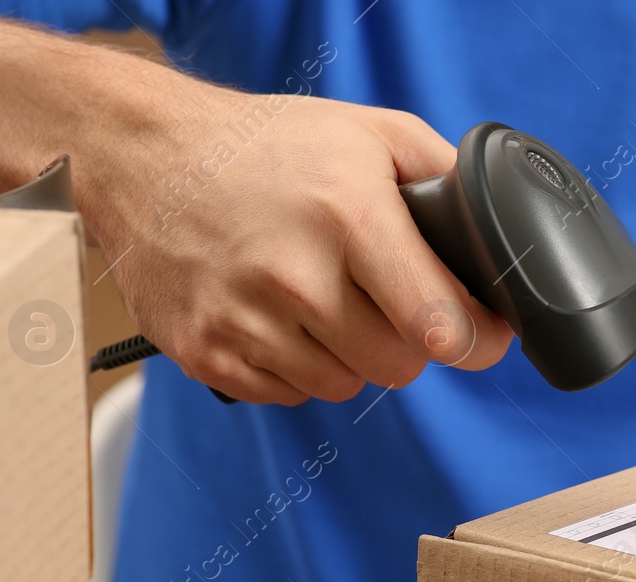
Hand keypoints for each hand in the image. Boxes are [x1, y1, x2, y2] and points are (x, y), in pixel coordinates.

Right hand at [79, 84, 512, 403]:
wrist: (140, 154)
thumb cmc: (263, 146)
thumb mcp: (369, 133)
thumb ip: (445, 180)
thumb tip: (495, 237)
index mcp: (348, 216)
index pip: (439, 325)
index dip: (477, 339)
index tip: (483, 334)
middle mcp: (296, 276)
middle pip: (399, 366)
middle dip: (407, 340)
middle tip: (385, 299)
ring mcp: (245, 321)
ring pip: (344, 386)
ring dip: (349, 354)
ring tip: (321, 296)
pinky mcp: (207, 354)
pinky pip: (289, 394)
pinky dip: (296, 366)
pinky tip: (278, 314)